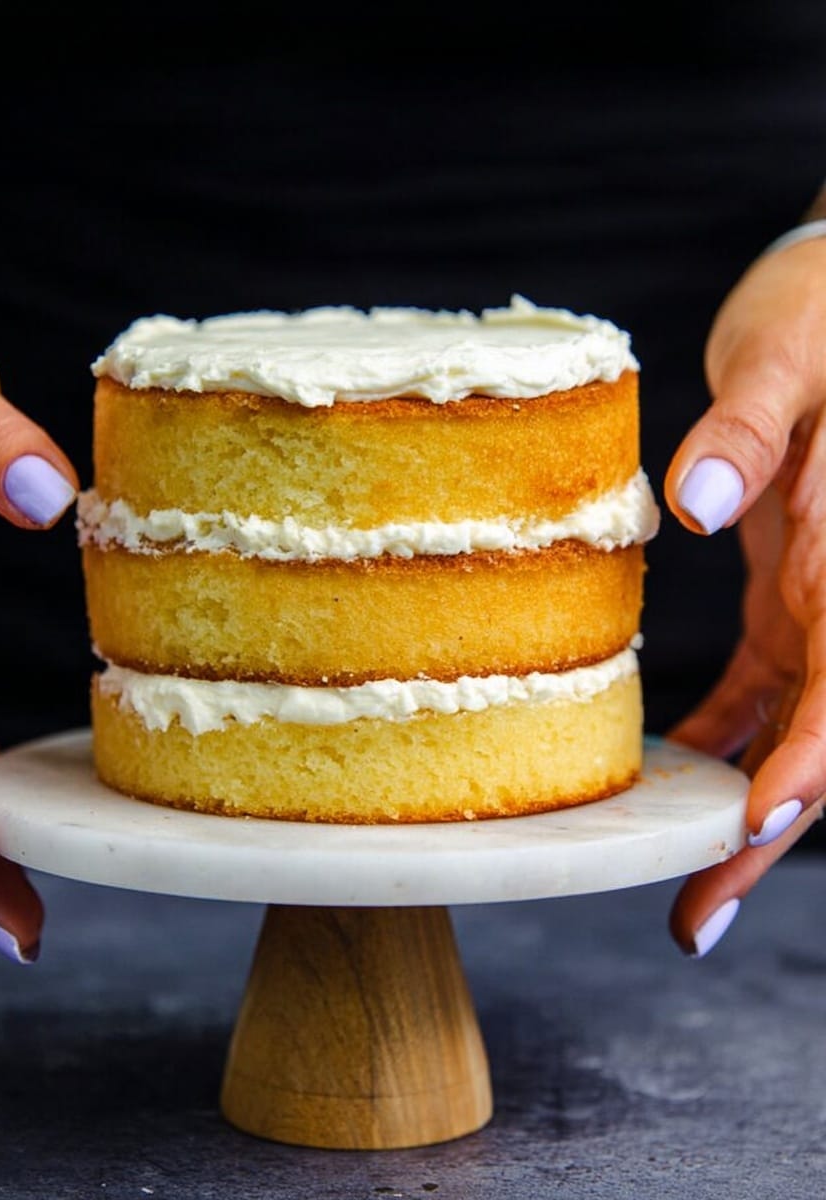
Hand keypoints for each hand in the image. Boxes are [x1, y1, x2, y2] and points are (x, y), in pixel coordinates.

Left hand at [663, 235, 825, 955]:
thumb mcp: (789, 348)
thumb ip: (750, 422)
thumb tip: (702, 503)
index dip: (811, 765)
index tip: (752, 830)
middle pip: (824, 740)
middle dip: (765, 835)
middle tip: (692, 918)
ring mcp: (823, 605)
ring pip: (792, 730)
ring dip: (740, 814)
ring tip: (679, 890)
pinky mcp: (790, 593)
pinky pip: (761, 689)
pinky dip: (719, 741)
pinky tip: (670, 780)